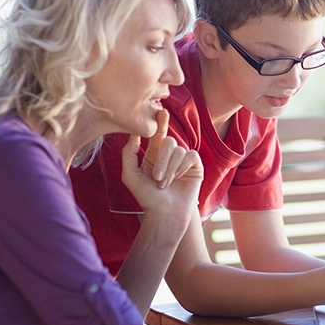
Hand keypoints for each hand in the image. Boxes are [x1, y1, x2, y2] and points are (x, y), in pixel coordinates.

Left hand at [121, 109, 202, 229]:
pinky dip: (182, 167)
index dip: (161, 122)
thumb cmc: (146, 198)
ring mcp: (184, 161)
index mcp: (154, 156)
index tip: (161, 111)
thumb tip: (135, 134)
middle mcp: (170, 156)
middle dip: (161, 158)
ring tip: (164, 184)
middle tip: (156, 178)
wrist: (165, 213)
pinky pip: (190, 156)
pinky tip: (179, 179)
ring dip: (170, 168)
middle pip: (168, 141)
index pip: (158, 135)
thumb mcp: (130, 175)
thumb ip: (128, 153)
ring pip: (178, 149)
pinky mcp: (196, 166)